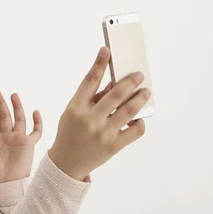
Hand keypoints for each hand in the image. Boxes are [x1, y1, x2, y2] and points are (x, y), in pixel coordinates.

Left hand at [0, 89, 42, 184]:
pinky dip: (37, 122)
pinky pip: (36, 131)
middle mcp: (5, 137)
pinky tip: (35, 112)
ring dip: (16, 107)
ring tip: (12, 95)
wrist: (6, 184)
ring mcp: (18, 139)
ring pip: (19, 119)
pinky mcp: (28, 144)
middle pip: (3, 116)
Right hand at [49, 46, 150, 180]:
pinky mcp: (113, 146)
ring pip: (129, 111)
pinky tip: (139, 118)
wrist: (67, 163)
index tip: (107, 50)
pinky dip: (139, 122)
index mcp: (76, 108)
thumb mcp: (73, 112)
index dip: (99, 64)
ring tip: (145, 91)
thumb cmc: (70, 132)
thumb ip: (92, 98)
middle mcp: (89, 119)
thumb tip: (116, 83)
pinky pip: (134, 130)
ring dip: (140, 98)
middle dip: (130, 81)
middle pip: (115, 94)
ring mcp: (103, 133)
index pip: (89, 81)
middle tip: (139, 75)